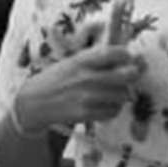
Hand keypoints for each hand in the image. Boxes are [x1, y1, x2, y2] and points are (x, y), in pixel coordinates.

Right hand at [11, 46, 143, 135]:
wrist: (34, 102)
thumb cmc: (57, 79)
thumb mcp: (73, 62)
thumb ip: (98, 59)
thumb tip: (132, 58)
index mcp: (83, 59)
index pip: (118, 52)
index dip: (127, 55)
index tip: (126, 59)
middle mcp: (87, 77)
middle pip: (128, 74)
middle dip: (132, 75)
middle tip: (126, 78)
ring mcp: (87, 96)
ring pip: (123, 95)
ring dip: (122, 95)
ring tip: (111, 94)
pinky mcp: (85, 113)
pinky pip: (112, 112)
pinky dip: (112, 110)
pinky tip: (103, 106)